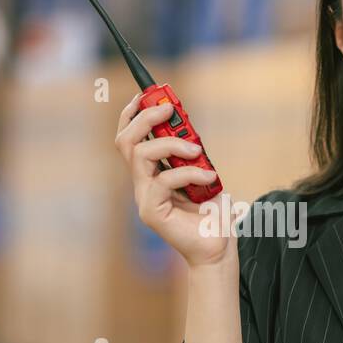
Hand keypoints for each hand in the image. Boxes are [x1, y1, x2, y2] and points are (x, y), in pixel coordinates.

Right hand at [114, 91, 227, 267]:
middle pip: (125, 141)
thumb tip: (186, 125)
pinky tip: (210, 179)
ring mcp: (144, 197)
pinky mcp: (152, 211)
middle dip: (145, 118)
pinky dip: (190, 173)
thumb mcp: (203, 172)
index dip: (134, 113)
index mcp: (150, 172)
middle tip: (170, 110)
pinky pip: (164, 180)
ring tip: (198, 151)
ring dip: (172, 144)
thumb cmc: (212, 212)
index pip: (129, 137)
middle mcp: (142, 183)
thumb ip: (191, 152)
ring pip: (141, 155)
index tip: (150, 94)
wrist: (218, 248)